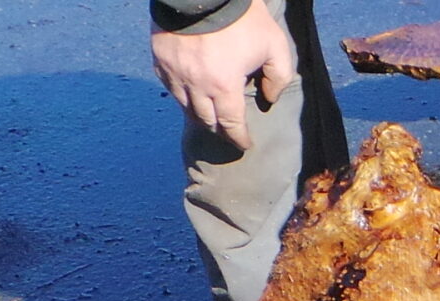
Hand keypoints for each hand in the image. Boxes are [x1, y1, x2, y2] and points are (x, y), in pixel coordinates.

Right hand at [150, 2, 296, 151]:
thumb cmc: (242, 17)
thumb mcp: (274, 44)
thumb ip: (279, 76)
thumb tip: (270, 98)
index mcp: (223, 87)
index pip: (231, 125)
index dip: (239, 138)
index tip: (244, 144)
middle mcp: (196, 87)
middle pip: (206, 121)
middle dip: (219, 129)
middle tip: (227, 130)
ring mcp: (174, 73)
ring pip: (185, 107)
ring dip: (199, 114)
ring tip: (209, 114)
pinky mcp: (160, 58)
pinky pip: (169, 86)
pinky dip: (181, 95)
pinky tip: (189, 92)